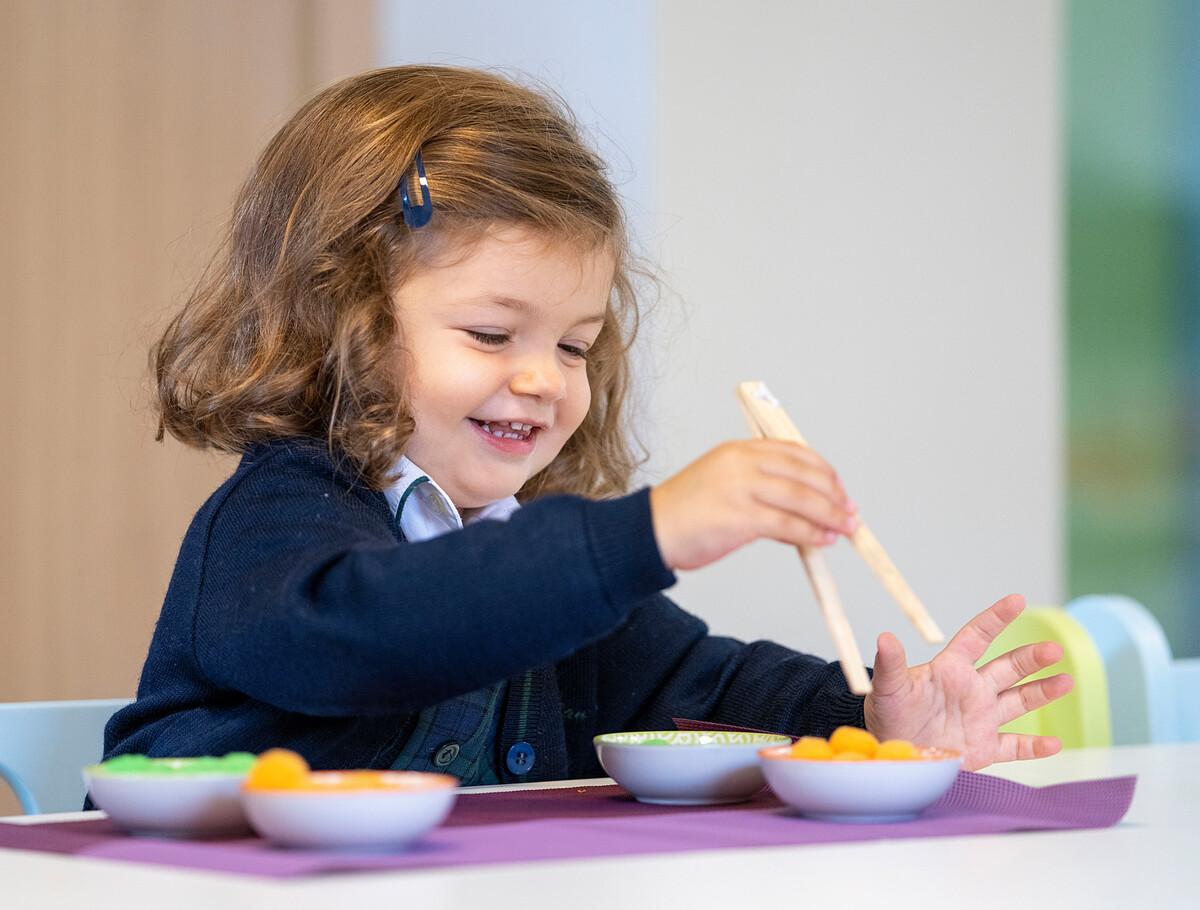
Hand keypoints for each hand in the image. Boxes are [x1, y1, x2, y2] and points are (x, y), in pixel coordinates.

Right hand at [649, 439, 857, 570]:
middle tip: (850, 512)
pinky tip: (823, 541)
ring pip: (802, 499)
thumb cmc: (684, 514)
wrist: (649, 532)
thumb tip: (801, 514)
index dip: (823, 471)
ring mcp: (742, 489)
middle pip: (804, 474)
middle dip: (834, 495)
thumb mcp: (723, 486)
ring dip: (831, 515)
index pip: (794, 453)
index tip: (838, 489)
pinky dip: (812, 534)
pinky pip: (789, 525)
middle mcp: (742, 464)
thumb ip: (760, 492)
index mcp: (738, 450)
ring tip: (846, 528)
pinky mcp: (741, 517)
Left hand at [862, 594, 1073, 770]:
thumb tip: (884, 637)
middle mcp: (971, 690)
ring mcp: (981, 718)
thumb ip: (891, 665)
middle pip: (1008, 667)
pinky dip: (1035, 746)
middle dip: (1031, 658)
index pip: (978, 637)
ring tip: (1067, 681)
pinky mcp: (984, 748)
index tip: (1017, 599)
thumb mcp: (888, 688)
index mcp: (950, 670)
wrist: (891, 752)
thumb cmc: (887, 714)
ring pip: (1019, 701)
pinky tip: (1055, 743)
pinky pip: (1014, 746)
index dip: (996, 618)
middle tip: (1054, 650)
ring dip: (1042, 691)